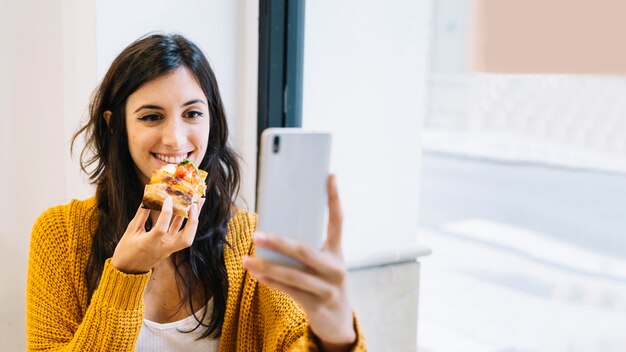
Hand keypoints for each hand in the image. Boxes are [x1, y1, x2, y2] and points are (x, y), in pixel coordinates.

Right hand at [110, 197, 204, 273]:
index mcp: (149, 244)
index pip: (161, 229)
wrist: (128, 270)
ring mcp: (168, 249)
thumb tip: (148, 196)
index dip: (166, 213)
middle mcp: (163, 248)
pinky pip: (181, 234)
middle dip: (193, 221)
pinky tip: (188, 208)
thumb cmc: (126, 250)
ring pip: (187, 236)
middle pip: (186, 239)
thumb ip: (141, 214)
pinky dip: (186, 221)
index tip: (168, 198)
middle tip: (194, 204)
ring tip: (199, 201)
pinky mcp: (170, 248)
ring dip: (194, 219)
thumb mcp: (131, 231)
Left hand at [243, 175, 355, 349]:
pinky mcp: (318, 306)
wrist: (339, 322)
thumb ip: (306, 249)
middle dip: (278, 242)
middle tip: (256, 234)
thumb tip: (272, 232)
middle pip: (304, 251)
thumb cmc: (324, 284)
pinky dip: (271, 282)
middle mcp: (336, 268)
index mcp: (338, 252)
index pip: (338, 220)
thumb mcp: (323, 264)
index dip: (334, 198)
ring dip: (267, 266)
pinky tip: (256, 274)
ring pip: (293, 274)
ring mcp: (328, 288)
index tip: (330, 175)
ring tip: (247, 259)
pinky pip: (290, 291)